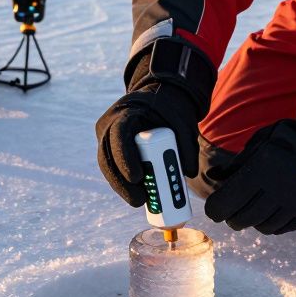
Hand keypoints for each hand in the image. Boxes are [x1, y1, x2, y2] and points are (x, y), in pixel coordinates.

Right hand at [95, 37, 214, 206]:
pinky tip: (136, 193)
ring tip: (140, 201)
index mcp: (126, 112)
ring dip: (121, 186)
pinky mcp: (111, 147)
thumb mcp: (184, 121)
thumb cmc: (170, 108)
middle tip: (139, 201)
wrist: (159, 95)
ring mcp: (107, 136)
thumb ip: (188, 145)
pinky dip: (122, 182)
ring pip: (107, 165)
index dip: (125, 158)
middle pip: (106, 156)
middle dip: (121, 183)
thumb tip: (189, 172)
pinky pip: (113, 167)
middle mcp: (110, 124)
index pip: (118, 135)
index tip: (138, 178)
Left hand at [204, 120, 295, 233]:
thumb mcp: (261, 142)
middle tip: (231, 214)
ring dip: (253, 222)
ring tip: (254, 210)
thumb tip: (213, 178)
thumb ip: (236, 164)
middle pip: (243, 219)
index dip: (216, 210)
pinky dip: (272, 224)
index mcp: (262, 168)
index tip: (213, 211)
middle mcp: (279, 189)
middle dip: (232, 218)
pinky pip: (283, 228)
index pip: (226, 203)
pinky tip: (271, 212)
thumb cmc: (289, 139)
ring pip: (263, 226)